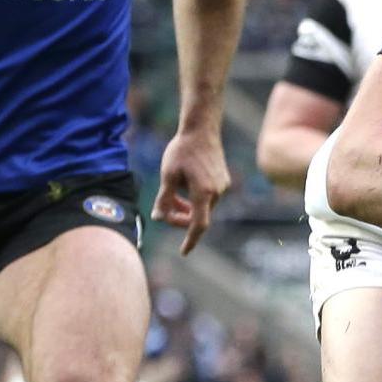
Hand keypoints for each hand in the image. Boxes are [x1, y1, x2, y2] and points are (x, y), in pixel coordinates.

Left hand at [153, 126, 230, 255]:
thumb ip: (164, 199)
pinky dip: (195, 199)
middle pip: (199, 216)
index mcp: (204, 193)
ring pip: (203, 207)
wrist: (202, 130)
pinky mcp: (223, 180)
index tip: (184, 252)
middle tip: (163, 210)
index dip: (190, 240)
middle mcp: (217, 192)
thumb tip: (158, 218)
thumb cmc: (182, 151)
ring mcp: (222, 186)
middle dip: (181, 217)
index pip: (199, 225)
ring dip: (187, 207)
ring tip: (172, 195)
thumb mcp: (168, 175)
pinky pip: (208, 197)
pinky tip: (184, 186)